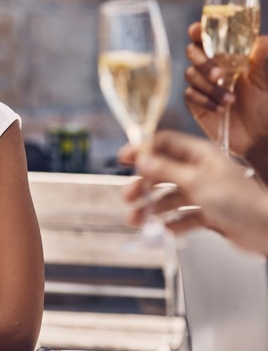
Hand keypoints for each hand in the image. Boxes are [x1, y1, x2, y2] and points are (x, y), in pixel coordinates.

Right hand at [122, 131, 267, 254]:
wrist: (266, 229)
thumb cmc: (238, 201)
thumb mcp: (195, 181)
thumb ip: (166, 170)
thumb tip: (142, 159)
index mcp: (199, 155)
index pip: (164, 144)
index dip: (142, 150)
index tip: (123, 159)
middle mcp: (200, 171)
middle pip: (162, 172)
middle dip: (143, 185)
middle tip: (128, 197)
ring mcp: (204, 192)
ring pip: (170, 197)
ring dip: (152, 208)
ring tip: (138, 221)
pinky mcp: (208, 213)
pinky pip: (183, 216)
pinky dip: (171, 223)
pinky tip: (163, 231)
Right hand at [184, 22, 267, 157]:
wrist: (261, 134)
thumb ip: (263, 53)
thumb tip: (257, 39)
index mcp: (229, 53)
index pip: (207, 35)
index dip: (199, 31)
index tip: (198, 32)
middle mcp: (213, 65)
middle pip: (192, 51)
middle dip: (204, 62)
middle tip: (219, 75)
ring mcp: (203, 83)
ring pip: (190, 74)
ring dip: (210, 87)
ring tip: (231, 100)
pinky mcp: (196, 101)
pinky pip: (190, 94)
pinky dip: (205, 100)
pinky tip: (221, 109)